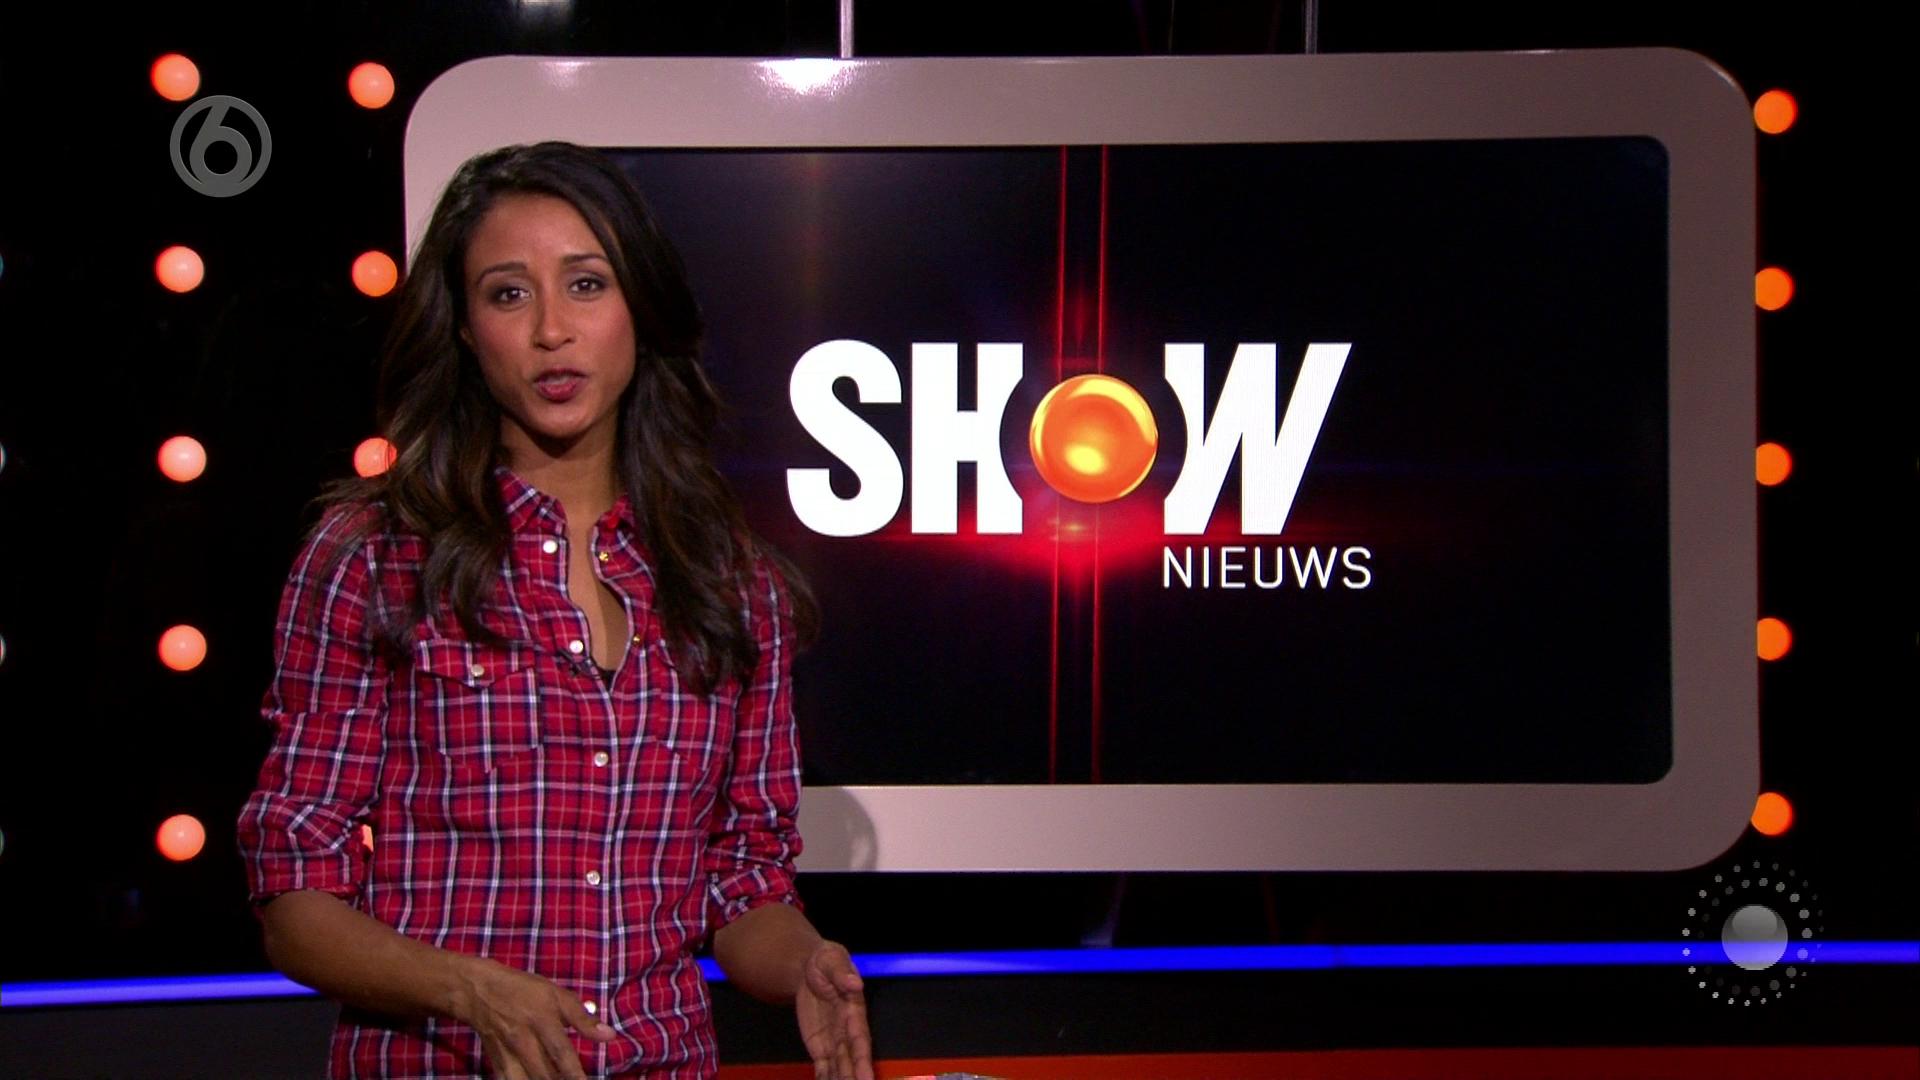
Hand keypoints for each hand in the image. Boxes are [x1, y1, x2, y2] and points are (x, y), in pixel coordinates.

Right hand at [456, 956, 617, 1079]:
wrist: (479, 991)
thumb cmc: (523, 990)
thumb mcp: (556, 995)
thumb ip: (583, 1018)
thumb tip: (609, 1035)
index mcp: (542, 1020)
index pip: (561, 1052)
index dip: (575, 1073)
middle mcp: (523, 1041)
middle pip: (544, 1074)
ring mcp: (507, 1054)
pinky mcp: (497, 1064)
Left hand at [794, 940, 872, 1079]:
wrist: (808, 969)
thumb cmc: (826, 962)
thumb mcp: (831, 960)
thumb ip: (842, 973)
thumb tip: (855, 984)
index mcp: (854, 1011)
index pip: (860, 1039)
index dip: (863, 1060)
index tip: (866, 1078)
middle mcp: (847, 1031)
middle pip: (852, 1059)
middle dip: (854, 1077)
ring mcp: (833, 1041)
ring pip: (839, 1067)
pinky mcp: (820, 1046)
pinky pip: (823, 1067)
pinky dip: (825, 1079)